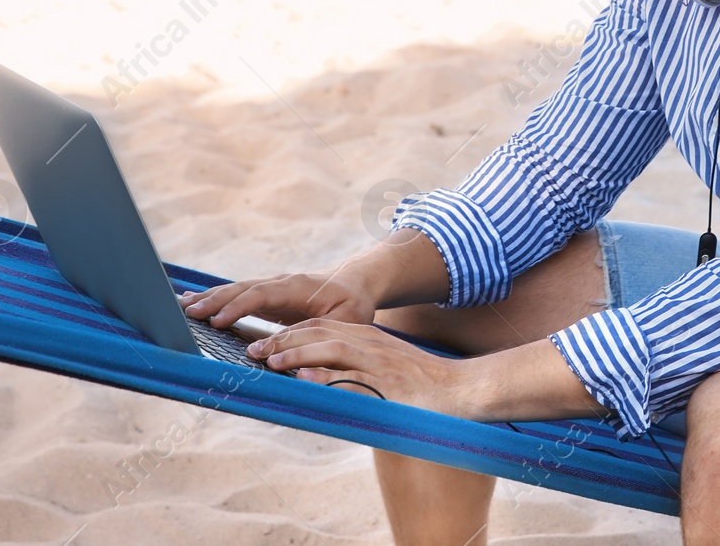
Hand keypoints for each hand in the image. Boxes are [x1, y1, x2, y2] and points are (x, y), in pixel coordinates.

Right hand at [179, 268, 376, 329]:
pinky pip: (238, 294)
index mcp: (298, 287)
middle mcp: (281, 283)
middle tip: (187, 313)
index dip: (238, 307)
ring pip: (237, 289)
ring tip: (181, 307)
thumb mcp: (346, 322)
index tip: (216, 320)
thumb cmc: (353, 306)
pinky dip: (216, 298)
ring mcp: (272, 287)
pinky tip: (195, 302)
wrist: (356, 284)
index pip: (262, 294)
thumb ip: (319, 334)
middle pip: (242, 289)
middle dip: (214, 300)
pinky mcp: (267, 295)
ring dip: (210, 298)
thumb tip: (288, 352)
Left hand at [248, 318, 482, 418]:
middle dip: (283, 340)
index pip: (322, 328)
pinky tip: (305, 379)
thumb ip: (357, 375)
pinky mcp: (388, 381)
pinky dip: (326, 375)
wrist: (466, 390)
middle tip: (253, 351)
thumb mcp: (387, 374)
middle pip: (320, 332)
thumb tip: (322, 386)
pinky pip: (352, 376)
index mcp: (369, 340)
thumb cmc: (426, 388)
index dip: (290, 335)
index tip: (263, 346)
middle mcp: (371, 344)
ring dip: (297, 353)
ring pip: (331, 348)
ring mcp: (380, 361)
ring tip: (269, 361)